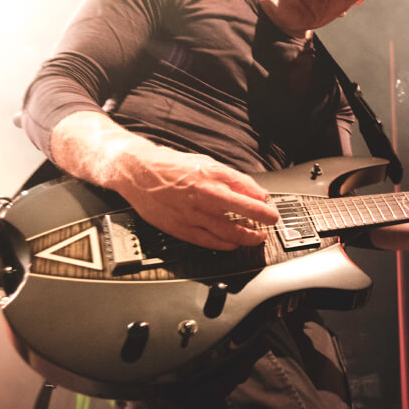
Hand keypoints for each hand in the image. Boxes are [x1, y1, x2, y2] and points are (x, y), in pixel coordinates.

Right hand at [115, 144, 278, 250]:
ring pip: (227, 233)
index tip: (271, 211)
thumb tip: (257, 193)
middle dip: (261, 223)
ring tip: (255, 238)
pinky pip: (208, 242)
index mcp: (212, 179)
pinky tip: (232, 244)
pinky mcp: (180, 228)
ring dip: (246, 238)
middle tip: (269, 226)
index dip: (264, 207)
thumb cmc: (171, 166)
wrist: (137, 171)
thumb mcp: (207, 163)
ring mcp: (191, 215)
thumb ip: (234, 179)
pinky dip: (224, 245)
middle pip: (242, 215)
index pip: (248, 195)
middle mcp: (203, 197)